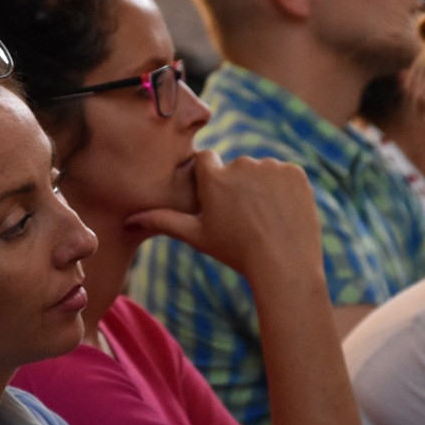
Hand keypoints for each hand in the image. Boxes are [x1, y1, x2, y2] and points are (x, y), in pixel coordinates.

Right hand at [125, 150, 321, 280]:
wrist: (283, 264)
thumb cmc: (235, 252)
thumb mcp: (196, 236)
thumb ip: (163, 221)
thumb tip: (129, 221)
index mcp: (214, 178)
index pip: (206, 160)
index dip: (212, 179)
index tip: (220, 201)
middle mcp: (241, 165)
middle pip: (236, 168)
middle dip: (239, 187)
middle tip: (246, 219)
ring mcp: (271, 167)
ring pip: (262, 171)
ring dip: (262, 187)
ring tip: (266, 219)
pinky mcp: (295, 172)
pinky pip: (285, 174)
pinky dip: (284, 189)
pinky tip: (282, 213)